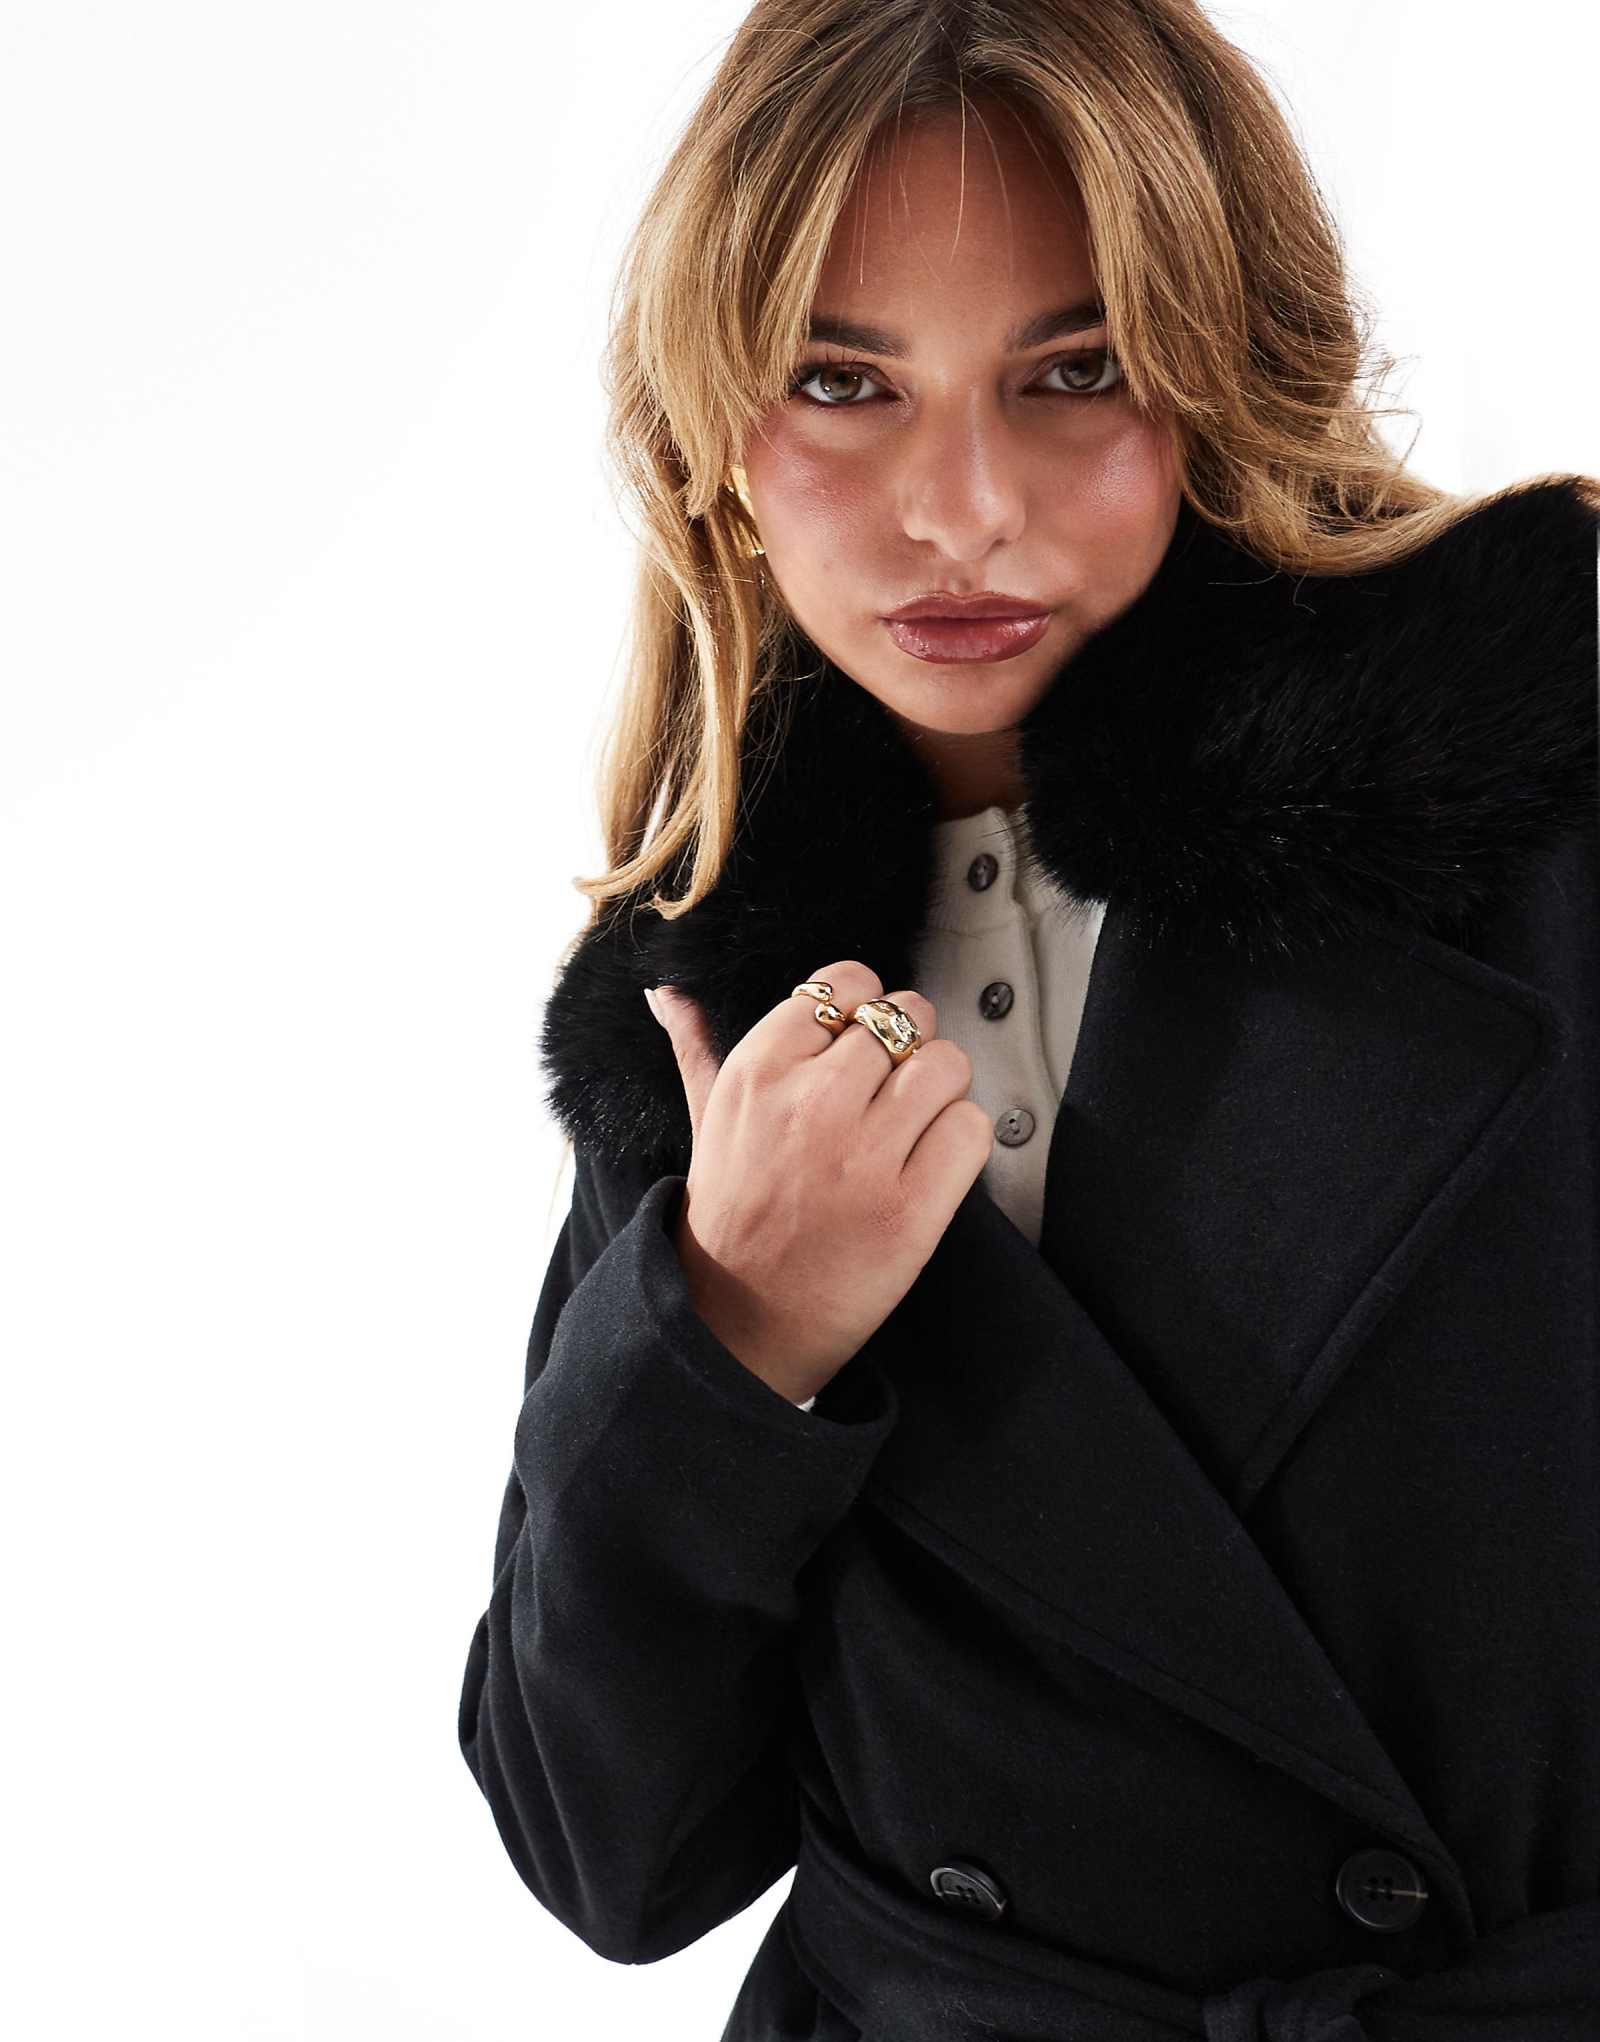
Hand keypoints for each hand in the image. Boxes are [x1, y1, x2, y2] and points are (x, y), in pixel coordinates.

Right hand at [645, 962, 992, 1402]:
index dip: (863, 1010)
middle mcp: (812, 1103)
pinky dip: (961, 1143)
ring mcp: (864, 1157)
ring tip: (913, 1127)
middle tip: (888, 1094)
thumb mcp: (706, 1119)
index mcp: (759, 1071)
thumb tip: (667, 990)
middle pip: (905, 1018)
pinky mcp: (912, 1209)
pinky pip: (971, 1129)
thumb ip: (696, 1045)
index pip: (847, 983)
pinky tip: (929, 1166)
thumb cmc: (731, 1214)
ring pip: (947, 1066)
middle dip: (907, 1050)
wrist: (738, 1322)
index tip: (856, 1046)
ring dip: (941, 1093)